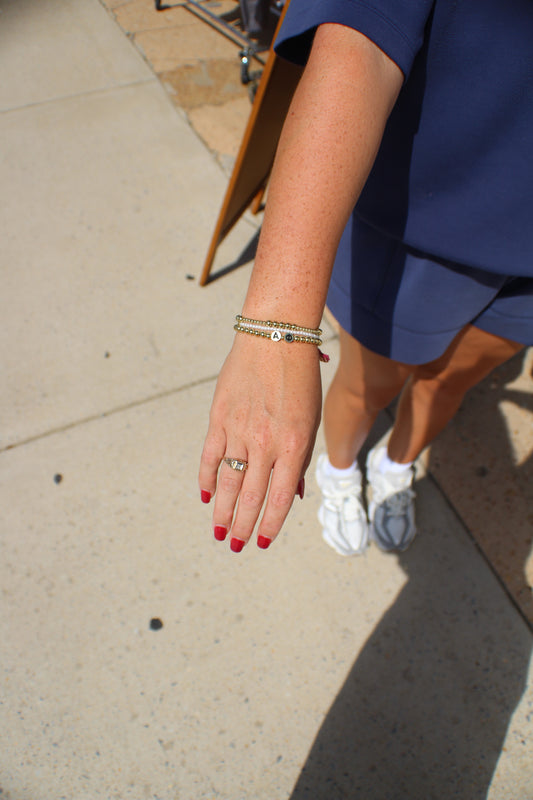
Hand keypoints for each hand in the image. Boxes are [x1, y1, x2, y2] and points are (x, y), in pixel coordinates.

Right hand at [198, 334, 321, 550]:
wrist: (275, 338)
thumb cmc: (300, 380)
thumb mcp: (311, 421)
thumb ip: (299, 459)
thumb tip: (292, 493)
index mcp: (293, 445)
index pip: (280, 497)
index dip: (269, 524)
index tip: (261, 542)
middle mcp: (265, 443)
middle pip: (250, 496)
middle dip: (242, 526)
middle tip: (236, 546)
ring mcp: (239, 431)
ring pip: (227, 482)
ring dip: (221, 511)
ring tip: (219, 531)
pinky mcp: (219, 418)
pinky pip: (210, 456)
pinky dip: (206, 478)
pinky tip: (206, 495)